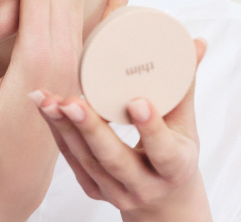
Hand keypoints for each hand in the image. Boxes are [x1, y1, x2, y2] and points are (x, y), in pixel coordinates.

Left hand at [33, 38, 211, 221]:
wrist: (162, 199)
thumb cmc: (174, 151)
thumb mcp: (184, 124)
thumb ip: (183, 83)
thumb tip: (195, 42)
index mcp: (174, 167)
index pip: (164, 151)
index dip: (151, 128)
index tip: (136, 102)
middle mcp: (143, 185)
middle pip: (114, 159)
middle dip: (91, 130)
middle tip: (72, 102)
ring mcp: (115, 190)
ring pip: (85, 160)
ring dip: (64, 127)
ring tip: (47, 99)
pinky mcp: (92, 189)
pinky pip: (71, 160)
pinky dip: (56, 132)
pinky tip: (44, 108)